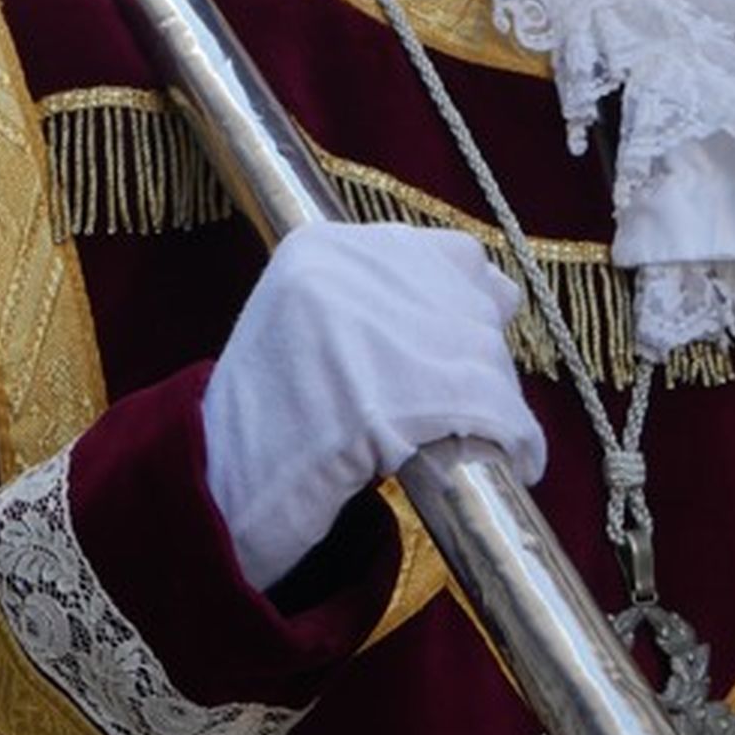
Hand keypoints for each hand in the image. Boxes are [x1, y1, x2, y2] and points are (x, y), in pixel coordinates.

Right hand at [202, 222, 543, 590]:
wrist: (218, 486)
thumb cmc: (269, 409)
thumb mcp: (306, 314)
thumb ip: (380, 289)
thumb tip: (495, 287)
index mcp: (322, 247)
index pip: (448, 253)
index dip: (464, 303)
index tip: (461, 340)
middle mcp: (350, 274)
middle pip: (474, 301)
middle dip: (482, 350)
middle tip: (475, 393)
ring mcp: (371, 336)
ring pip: (487, 355)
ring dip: (498, 397)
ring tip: (485, 429)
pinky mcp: (394, 403)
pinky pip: (494, 412)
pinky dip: (516, 439)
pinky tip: (516, 459)